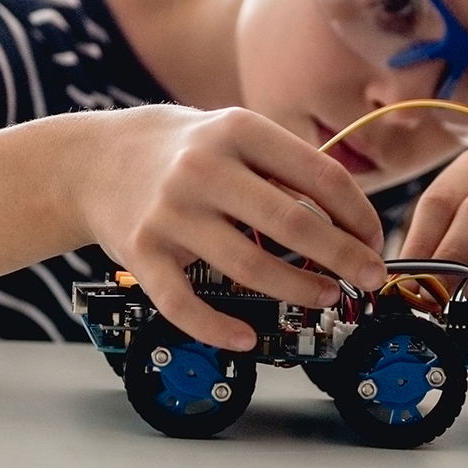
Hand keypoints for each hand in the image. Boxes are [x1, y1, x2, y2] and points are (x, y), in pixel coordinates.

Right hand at [77, 106, 387, 349]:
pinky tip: (247, 337)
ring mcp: (170, 212)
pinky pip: (185, 303)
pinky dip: (218, 327)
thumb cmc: (181, 152)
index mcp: (238, 130)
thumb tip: (350, 222)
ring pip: (248, 266)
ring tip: (325, 297)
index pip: (320, 175)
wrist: (92, 160)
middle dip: (343, 257)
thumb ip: (283, 167)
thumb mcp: (232, 134)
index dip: (358, 214)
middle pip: (292, 223)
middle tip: (369, 278)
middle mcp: (203, 168)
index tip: (374, 240)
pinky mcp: (142, 252)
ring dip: (297, 289)